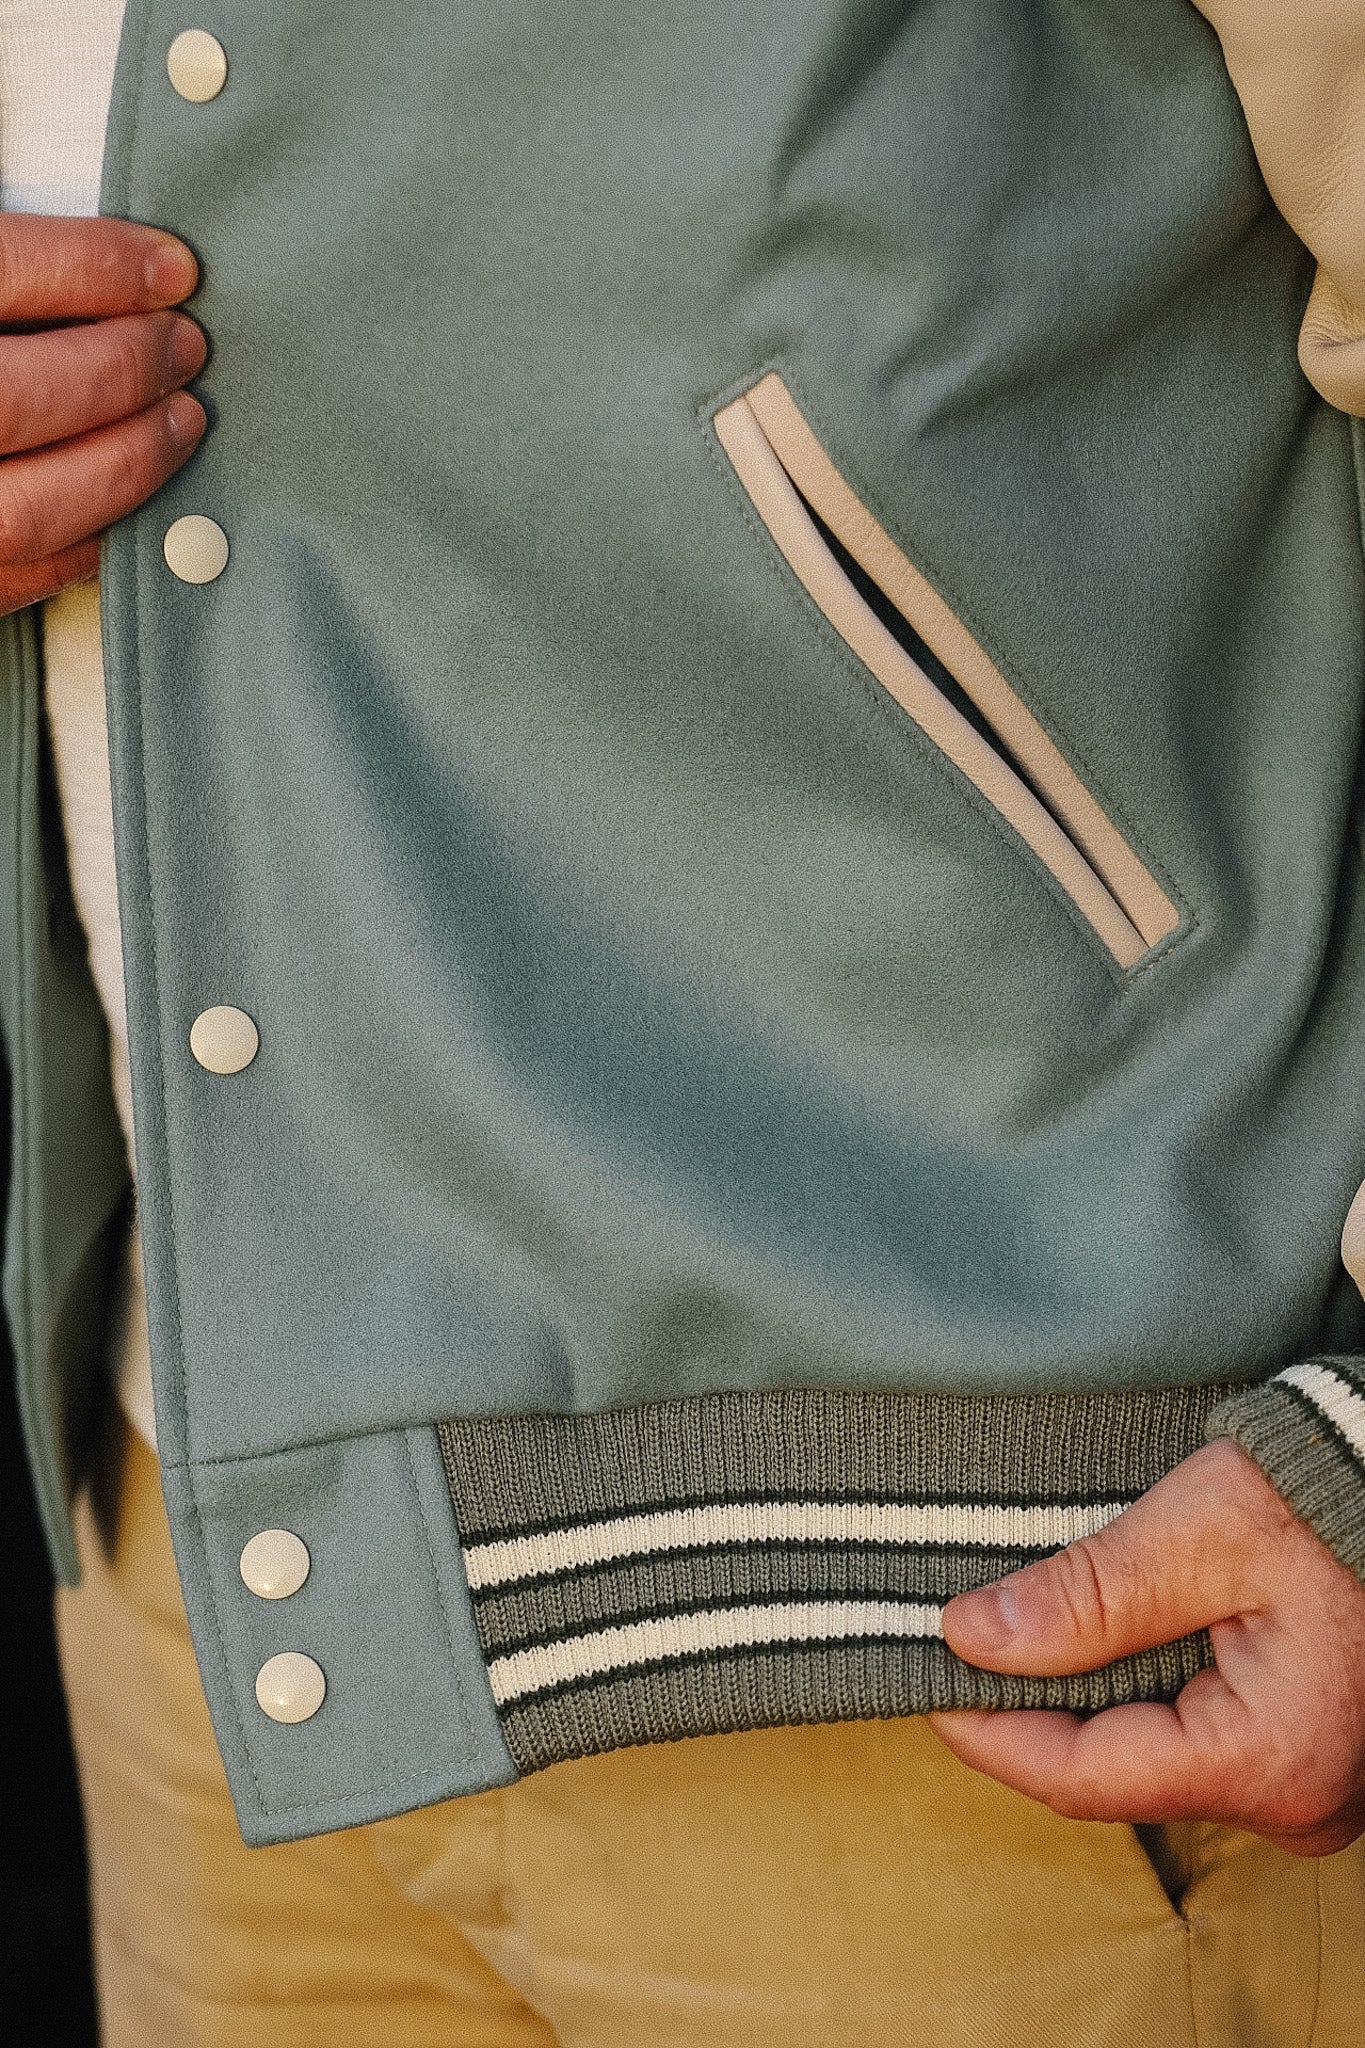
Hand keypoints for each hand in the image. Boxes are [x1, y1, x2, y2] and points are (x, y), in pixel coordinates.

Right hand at [0, 214, 205, 616]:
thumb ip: (10, 276)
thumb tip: (115, 260)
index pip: (5, 272)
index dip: (98, 266)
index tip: (174, 268)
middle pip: (24, 394)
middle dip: (125, 369)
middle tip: (188, 347)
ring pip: (30, 506)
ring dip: (126, 463)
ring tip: (186, 421)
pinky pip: (24, 573)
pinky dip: (92, 539)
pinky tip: (136, 502)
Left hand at [928, 1439, 1364, 1855]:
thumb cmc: (1327, 1496)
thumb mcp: (1201, 1533)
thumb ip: (1088, 1595)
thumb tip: (974, 1636)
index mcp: (1268, 1762)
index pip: (1082, 1777)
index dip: (988, 1732)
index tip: (921, 1677)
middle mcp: (1294, 1802)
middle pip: (1114, 1774)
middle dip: (1029, 1714)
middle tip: (956, 1646)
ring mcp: (1308, 1785)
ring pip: (1151, 1759)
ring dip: (1081, 1700)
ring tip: (1011, 1635)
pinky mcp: (1306, 1752)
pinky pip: (1195, 1741)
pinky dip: (1135, 1693)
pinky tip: (1089, 1643)